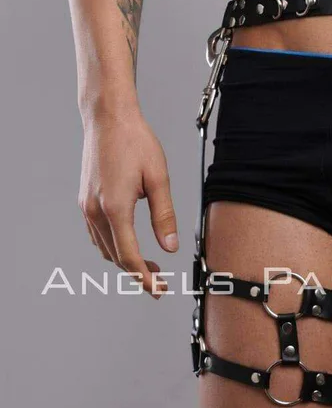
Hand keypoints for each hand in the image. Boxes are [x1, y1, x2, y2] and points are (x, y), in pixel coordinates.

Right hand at [79, 108, 178, 296]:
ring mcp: (86, 206)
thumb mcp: (158, 178)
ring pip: (104, 248)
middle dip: (138, 273)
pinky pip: (97, 234)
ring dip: (125, 261)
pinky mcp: (85, 200)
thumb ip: (164, 215)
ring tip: (150, 266)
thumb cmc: (135, 142)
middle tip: (161, 282)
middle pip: (115, 257)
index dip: (145, 278)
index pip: (129, 256)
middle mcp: (95, 211)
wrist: (108, 118)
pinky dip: (113, 246)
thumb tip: (170, 247)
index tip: (159, 289)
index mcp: (115, 208)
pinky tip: (129, 244)